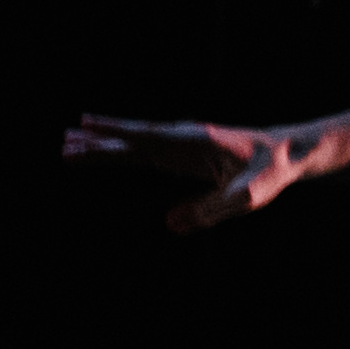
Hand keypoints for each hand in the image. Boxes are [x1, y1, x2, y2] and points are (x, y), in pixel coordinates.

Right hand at [64, 113, 324, 230]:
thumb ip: (212, 210)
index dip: (116, 132)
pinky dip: (122, 154)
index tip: (85, 124)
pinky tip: (105, 155)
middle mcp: (182, 138)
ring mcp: (179, 147)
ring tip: (69, 147)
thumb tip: (170, 224)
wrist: (286, 154)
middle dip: (98, 142)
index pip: (148, 137)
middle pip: (132, 140)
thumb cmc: (270, 171)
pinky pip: (144, 156)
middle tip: (63, 143)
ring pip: (133, 146)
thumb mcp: (247, 196)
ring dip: (103, 146)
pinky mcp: (181, 158)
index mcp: (195, 141)